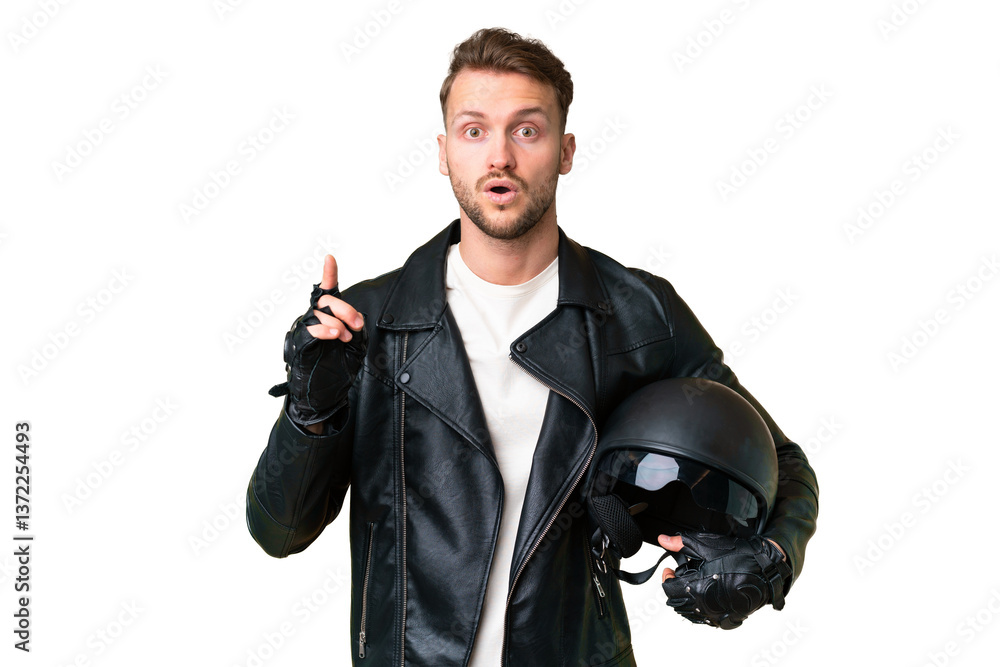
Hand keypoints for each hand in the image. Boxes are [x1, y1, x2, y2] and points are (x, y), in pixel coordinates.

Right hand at [271, 254, 366, 427]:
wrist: (325, 395)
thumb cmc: (338, 369)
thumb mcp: (355, 346)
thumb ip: (355, 328)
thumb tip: (354, 318)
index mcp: (327, 317)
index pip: (327, 291)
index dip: (329, 274)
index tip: (330, 258)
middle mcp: (313, 319)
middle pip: (328, 300)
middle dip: (347, 309)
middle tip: (357, 325)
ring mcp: (304, 329)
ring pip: (320, 312)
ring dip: (338, 322)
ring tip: (344, 337)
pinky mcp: (299, 342)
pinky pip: (311, 328)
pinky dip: (325, 329)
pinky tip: (335, 335)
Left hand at [656, 532, 790, 629]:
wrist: (766, 568)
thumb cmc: (738, 556)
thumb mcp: (706, 546)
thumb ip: (680, 544)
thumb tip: (662, 539)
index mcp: (697, 587)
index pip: (668, 589)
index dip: (666, 577)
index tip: (670, 569)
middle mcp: (705, 606)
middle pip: (676, 602)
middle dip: (674, 588)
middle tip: (681, 575)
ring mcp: (716, 615)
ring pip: (689, 614)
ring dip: (686, 599)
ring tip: (693, 584)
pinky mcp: (727, 619)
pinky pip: (705, 619)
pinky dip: (700, 609)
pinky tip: (705, 595)